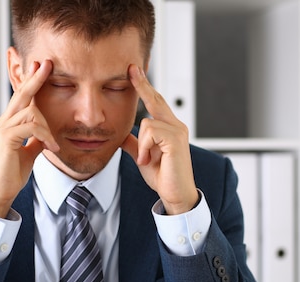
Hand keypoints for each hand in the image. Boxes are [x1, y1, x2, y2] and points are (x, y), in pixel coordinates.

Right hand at [0, 60, 58, 217]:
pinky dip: (45, 136)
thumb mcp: (29, 153)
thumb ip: (36, 140)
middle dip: (35, 78)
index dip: (32, 82)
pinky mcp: (6, 139)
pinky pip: (30, 127)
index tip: (43, 68)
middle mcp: (4, 122)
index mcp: (9, 123)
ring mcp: (3, 129)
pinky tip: (52, 148)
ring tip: (54, 145)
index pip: (22, 98)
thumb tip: (46, 134)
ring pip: (31, 112)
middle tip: (47, 63)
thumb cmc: (11, 173)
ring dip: (48, 128)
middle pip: (22, 94)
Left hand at [121, 64, 198, 214]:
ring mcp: (178, 131)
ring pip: (147, 122)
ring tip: (147, 160)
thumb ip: (134, 143)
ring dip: (142, 145)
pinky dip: (146, 148)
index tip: (134, 71)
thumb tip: (121, 134)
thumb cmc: (164, 177)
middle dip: (142, 85)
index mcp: (169, 128)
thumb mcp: (142, 156)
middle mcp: (176, 126)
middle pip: (156, 100)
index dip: (144, 86)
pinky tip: (150, 160)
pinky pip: (150, 133)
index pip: (155, 102)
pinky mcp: (176, 140)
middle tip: (131, 68)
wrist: (175, 194)